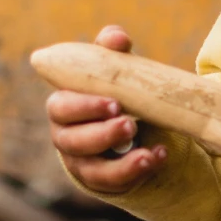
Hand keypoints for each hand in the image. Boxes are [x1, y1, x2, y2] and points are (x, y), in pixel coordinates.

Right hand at [45, 24, 167, 196]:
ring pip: (91, 169)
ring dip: (121, 163)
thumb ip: (111, 51)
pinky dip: (136, 173)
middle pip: (72, 140)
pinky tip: (158, 157)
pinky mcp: (100, 180)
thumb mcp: (112, 70)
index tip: (115, 102)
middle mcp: (66, 136)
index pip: (62, 107)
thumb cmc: (113, 90)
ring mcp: (81, 162)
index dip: (85, 106)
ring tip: (148, 154)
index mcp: (64, 105)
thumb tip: (117, 38)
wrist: (125, 124)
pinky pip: (113, 183)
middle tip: (130, 124)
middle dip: (101, 134)